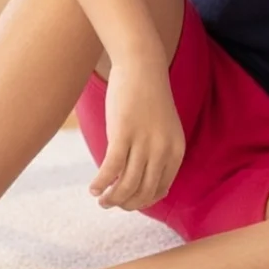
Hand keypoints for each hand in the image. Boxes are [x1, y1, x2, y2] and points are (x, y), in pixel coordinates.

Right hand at [87, 59, 183, 211]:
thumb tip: (139, 180)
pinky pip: (111, 169)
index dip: (142, 201)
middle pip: (143, 191)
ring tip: (101, 200)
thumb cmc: (148, 96)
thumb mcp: (162, 128)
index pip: (160, 189)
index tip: (128, 201)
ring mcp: (144, 142)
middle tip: (110, 204)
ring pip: (127, 185)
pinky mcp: (122, 133)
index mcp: (176, 150)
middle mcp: (163, 149)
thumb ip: (157, 152)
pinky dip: (100, 183)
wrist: (142, 64)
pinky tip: (93, 189)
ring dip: (112, 199)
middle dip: (126, 204)